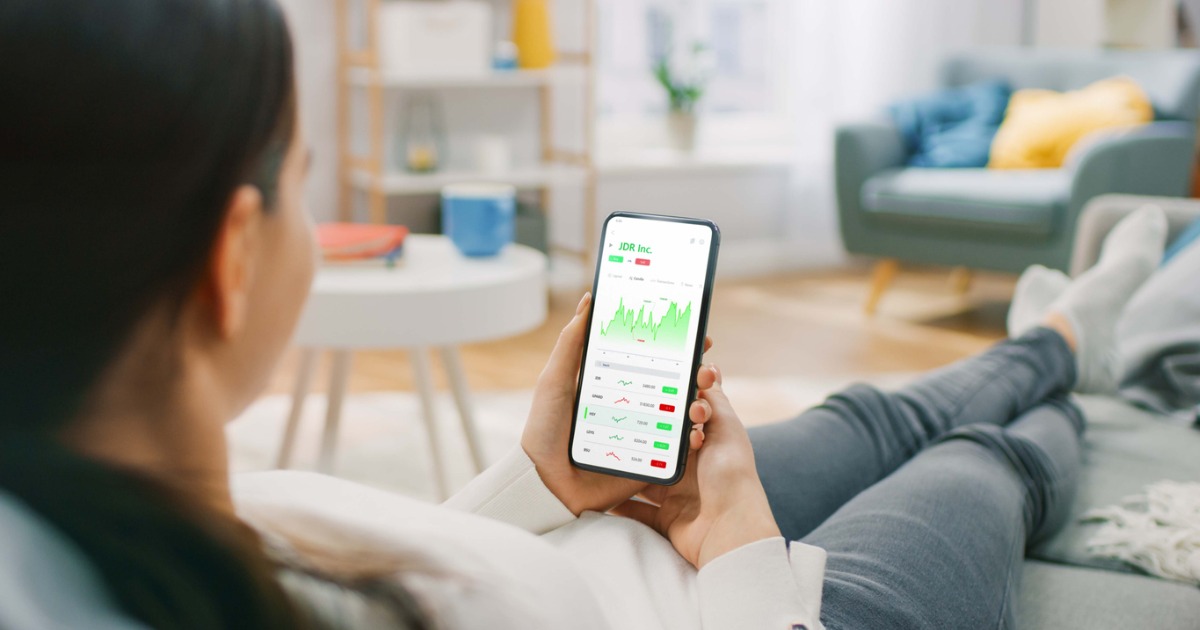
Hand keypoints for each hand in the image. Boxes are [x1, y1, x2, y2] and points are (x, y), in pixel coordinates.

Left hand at [521, 292, 714, 515]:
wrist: (545, 485)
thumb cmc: (544, 431)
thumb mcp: (555, 381)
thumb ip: (571, 343)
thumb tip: (589, 300)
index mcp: (611, 384)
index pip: (648, 358)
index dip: (671, 344)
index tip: (692, 329)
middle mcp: (630, 406)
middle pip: (670, 383)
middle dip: (693, 371)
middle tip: (706, 364)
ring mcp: (641, 434)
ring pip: (678, 414)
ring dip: (697, 402)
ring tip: (703, 394)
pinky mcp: (647, 461)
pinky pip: (675, 448)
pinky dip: (690, 438)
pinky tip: (698, 428)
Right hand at [611, 363, 780, 569]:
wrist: (729, 530)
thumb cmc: (731, 476)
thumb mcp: (726, 427)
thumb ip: (714, 400)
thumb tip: (706, 371)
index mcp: (708, 444)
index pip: (684, 418)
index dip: (669, 403)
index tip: (649, 388)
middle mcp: (692, 468)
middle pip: (659, 446)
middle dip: (641, 434)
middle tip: (617, 416)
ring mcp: (677, 495)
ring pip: (643, 476)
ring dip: (626, 467)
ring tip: (600, 448)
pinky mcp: (664, 519)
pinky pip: (635, 510)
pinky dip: (617, 503)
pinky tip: (598, 489)